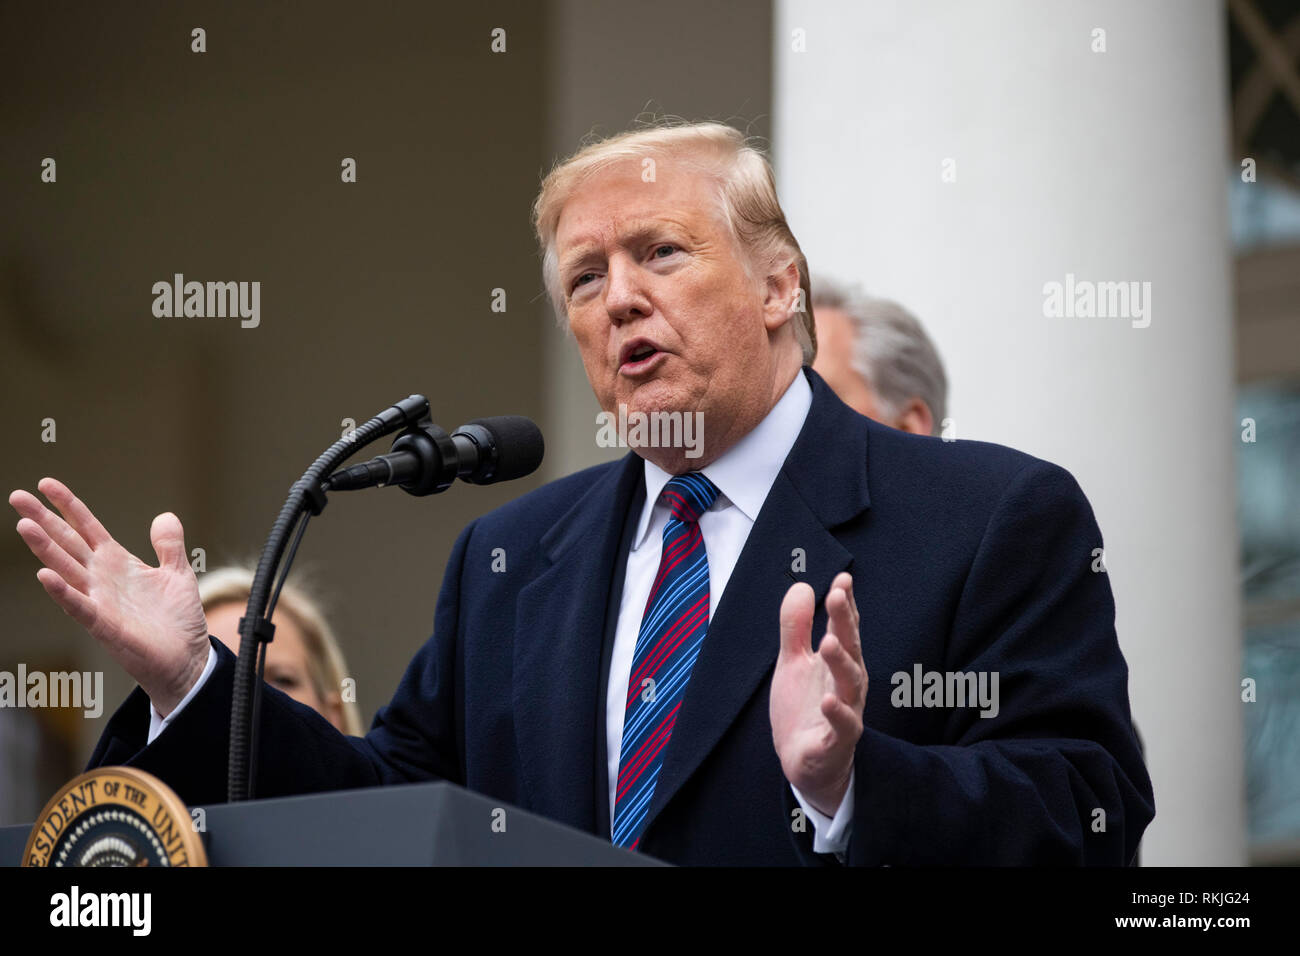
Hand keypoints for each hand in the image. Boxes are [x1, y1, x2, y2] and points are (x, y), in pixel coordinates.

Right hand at [10, 477, 211, 714]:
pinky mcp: (104, 625)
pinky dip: (62, 591)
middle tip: (16, 497)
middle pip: (67, 543)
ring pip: (66, 569)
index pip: (86, 527)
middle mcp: (102, 578)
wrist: (187, 658)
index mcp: (117, 562)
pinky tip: (45, 575)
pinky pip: (79, 606)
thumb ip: (169, 545)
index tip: (45, 483)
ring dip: (45, 549)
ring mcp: (99, 600)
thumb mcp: (178, 573)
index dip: (68, 505)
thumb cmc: (178, 619)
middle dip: (43, 520)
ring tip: (24, 526)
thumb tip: (164, 516)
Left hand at [770, 571, 866, 816]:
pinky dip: (838, 713)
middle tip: (837, 596)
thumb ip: (796, 627)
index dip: (844, 604)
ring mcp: (846, 711)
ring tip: (829, 642)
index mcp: (837, 662)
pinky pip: (843, 726)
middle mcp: (847, 683)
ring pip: (850, 684)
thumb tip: (803, 586)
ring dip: (841, 662)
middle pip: (850, 648)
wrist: (805, 762)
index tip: (842, 579)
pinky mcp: (837, 741)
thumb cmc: (805, 709)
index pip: (844, 627)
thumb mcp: (793, 663)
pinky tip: (828, 701)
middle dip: (845, 622)